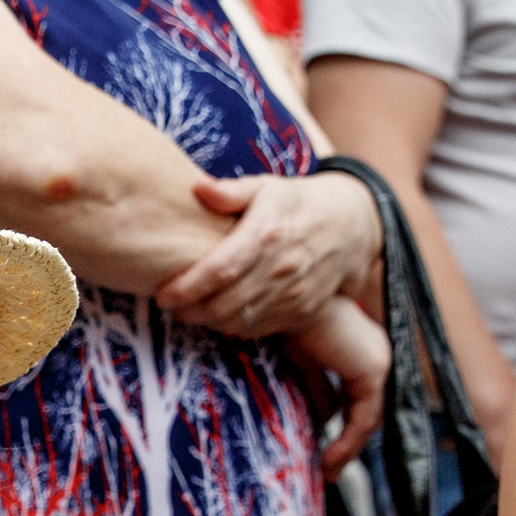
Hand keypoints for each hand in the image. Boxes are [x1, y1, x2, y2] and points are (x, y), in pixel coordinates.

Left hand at [156, 171, 379, 337]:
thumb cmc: (298, 202)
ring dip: (207, 321)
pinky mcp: (301, 312)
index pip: (221, 269)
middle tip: (170, 305)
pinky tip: (217, 315)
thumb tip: (198, 188)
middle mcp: (281, 267)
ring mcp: (293, 293)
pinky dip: (232, 327)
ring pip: (239, 320)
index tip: (164, 294)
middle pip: (225, 303)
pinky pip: (258, 329)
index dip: (188, 286)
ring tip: (188, 310)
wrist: (351, 226)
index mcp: (268, 233)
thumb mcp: (267, 187)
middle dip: (190, 310)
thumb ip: (231, 191)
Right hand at [287, 298, 387, 475]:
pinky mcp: (372, 370)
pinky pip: (363, 418)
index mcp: (359, 348)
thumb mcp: (298, 363)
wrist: (284, 298)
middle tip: (327, 470)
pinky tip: (328, 460)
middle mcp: (375, 353)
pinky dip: (348, 443)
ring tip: (326, 471)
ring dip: (348, 449)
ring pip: (368, 419)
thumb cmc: (283, 321)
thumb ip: (313, 389)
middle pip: (367, 411)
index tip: (323, 454)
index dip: (342, 429)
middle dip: (348, 444)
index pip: (356, 398)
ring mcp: (378, 361)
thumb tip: (316, 421)